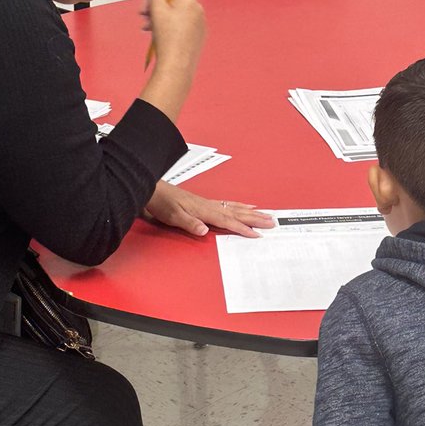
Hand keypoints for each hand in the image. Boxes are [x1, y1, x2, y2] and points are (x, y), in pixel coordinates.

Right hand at [141, 0, 205, 74]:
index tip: (145, 5)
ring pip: (176, 15)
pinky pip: (182, 27)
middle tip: (144, 17)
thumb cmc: (169, 40)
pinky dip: (170, 29)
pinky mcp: (197, 36)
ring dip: (160, 19)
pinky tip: (160, 37)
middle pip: (172, 2)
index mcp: (189, 0)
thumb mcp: (156, 10)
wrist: (177, 65)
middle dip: (156, 9)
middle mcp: (197, 10)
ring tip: (149, 30)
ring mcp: (199, 24)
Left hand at [143, 181, 275, 237]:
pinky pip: (227, 205)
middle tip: (272, 222)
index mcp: (203, 210)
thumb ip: (189, 223)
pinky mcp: (203, 203)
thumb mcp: (172, 216)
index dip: (242, 229)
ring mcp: (207, 203)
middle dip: (254, 219)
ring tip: (265, 214)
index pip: (227, 221)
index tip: (257, 235)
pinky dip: (238, 206)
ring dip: (250, 212)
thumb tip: (204, 230)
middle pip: (236, 212)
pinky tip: (244, 206)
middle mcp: (209, 205)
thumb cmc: (161, 203)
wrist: (152, 190)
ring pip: (234, 208)